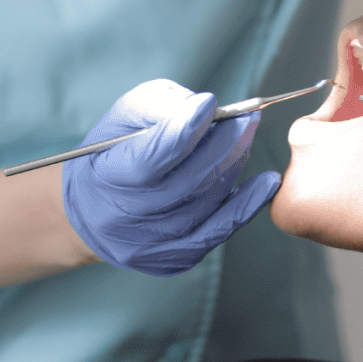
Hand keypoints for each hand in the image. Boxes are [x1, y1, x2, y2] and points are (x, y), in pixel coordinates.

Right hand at [61, 79, 279, 275]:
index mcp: (107, 177)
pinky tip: (267, 182)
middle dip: (223, 144)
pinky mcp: (174, 258)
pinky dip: (247, 205)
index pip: (150, 157)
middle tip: (246, 118)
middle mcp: (126, 218)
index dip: (183, 130)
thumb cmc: (114, 151)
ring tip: (245, 136)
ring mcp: (151, 244)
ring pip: (206, 203)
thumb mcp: (124, 119)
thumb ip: (161, 107)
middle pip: (186, 181)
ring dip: (234, 165)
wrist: (95, 210)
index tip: (210, 104)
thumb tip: (206, 109)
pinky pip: (218, 231)